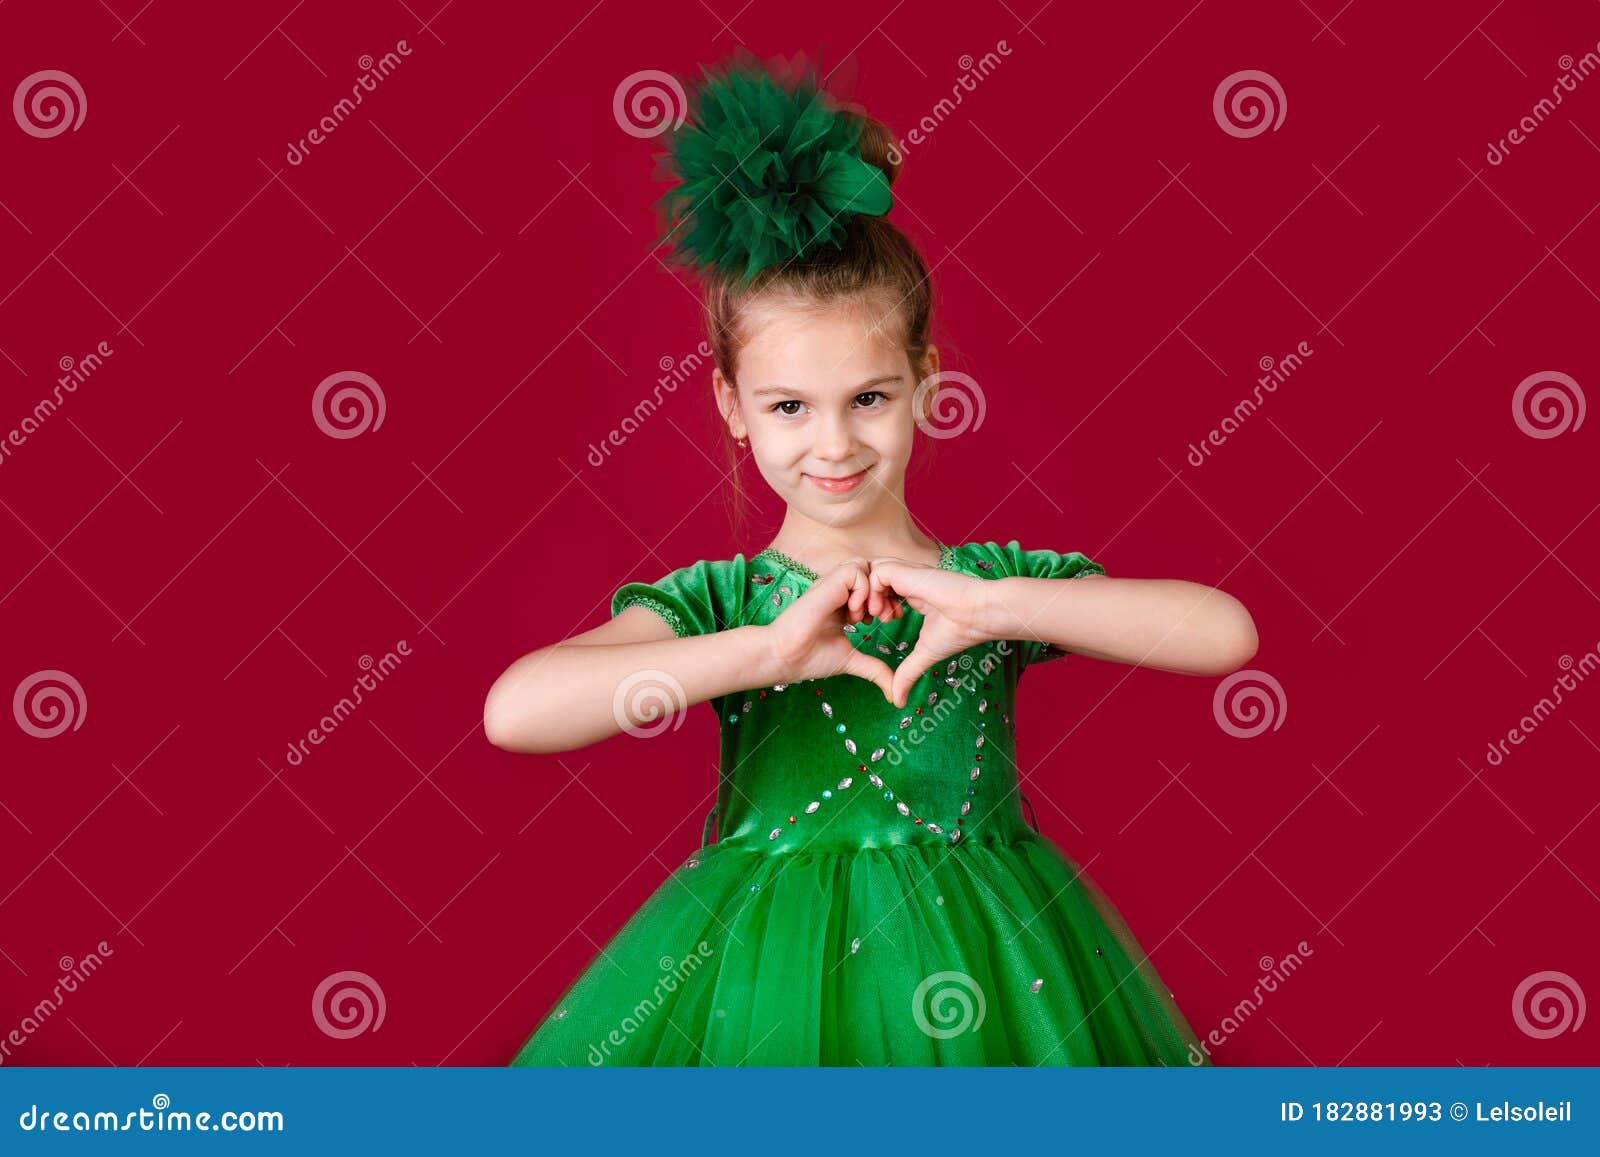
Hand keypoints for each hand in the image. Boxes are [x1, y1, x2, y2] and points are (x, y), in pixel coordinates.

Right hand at [762, 559, 895, 701]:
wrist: (784, 657)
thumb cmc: (810, 658)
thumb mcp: (851, 661)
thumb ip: (874, 669)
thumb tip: (894, 692)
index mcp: (843, 603)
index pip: (873, 586)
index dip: (885, 599)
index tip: (885, 621)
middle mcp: (838, 591)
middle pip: (872, 571)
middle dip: (884, 592)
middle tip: (881, 618)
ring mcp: (832, 586)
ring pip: (865, 566)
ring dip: (873, 590)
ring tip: (865, 616)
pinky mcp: (827, 584)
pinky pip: (855, 571)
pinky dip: (862, 590)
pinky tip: (853, 613)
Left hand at [866, 556, 994, 707]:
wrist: (979, 615)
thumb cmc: (959, 630)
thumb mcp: (925, 654)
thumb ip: (908, 673)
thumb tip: (898, 702)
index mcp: (911, 592)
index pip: (877, 589)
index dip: (868, 605)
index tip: (872, 625)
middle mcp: (906, 580)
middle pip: (868, 579)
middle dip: (860, 599)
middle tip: (866, 621)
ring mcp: (906, 574)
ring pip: (869, 573)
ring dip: (865, 596)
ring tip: (875, 618)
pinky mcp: (908, 572)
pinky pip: (876, 573)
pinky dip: (872, 591)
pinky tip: (882, 613)